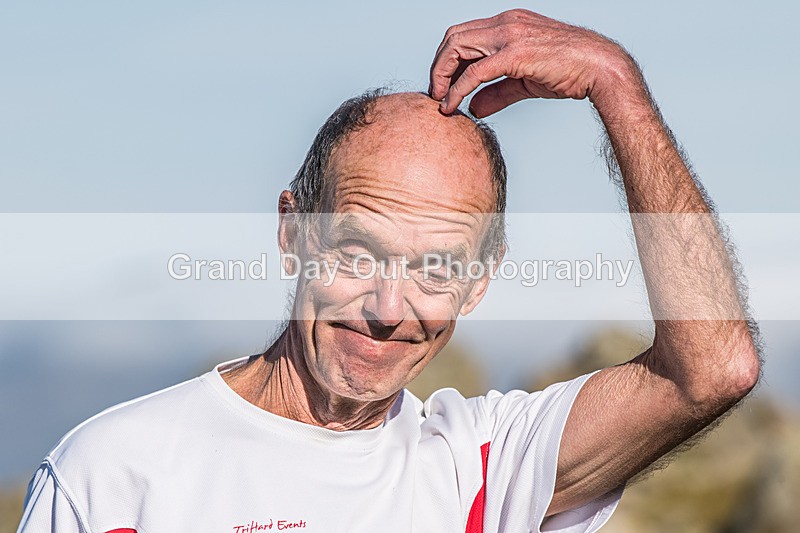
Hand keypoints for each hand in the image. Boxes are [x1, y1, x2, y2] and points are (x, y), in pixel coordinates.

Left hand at [429, 9, 637, 116]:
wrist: (599, 68)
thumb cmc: (567, 72)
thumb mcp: (523, 82)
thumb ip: (496, 93)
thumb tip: (473, 108)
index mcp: (508, 23)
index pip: (463, 34)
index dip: (447, 60)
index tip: (443, 85)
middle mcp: (506, 23)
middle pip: (453, 37)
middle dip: (438, 66)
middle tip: (436, 93)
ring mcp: (510, 35)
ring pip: (458, 47)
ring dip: (442, 75)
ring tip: (441, 100)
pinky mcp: (515, 54)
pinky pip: (475, 72)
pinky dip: (458, 90)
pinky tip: (453, 105)